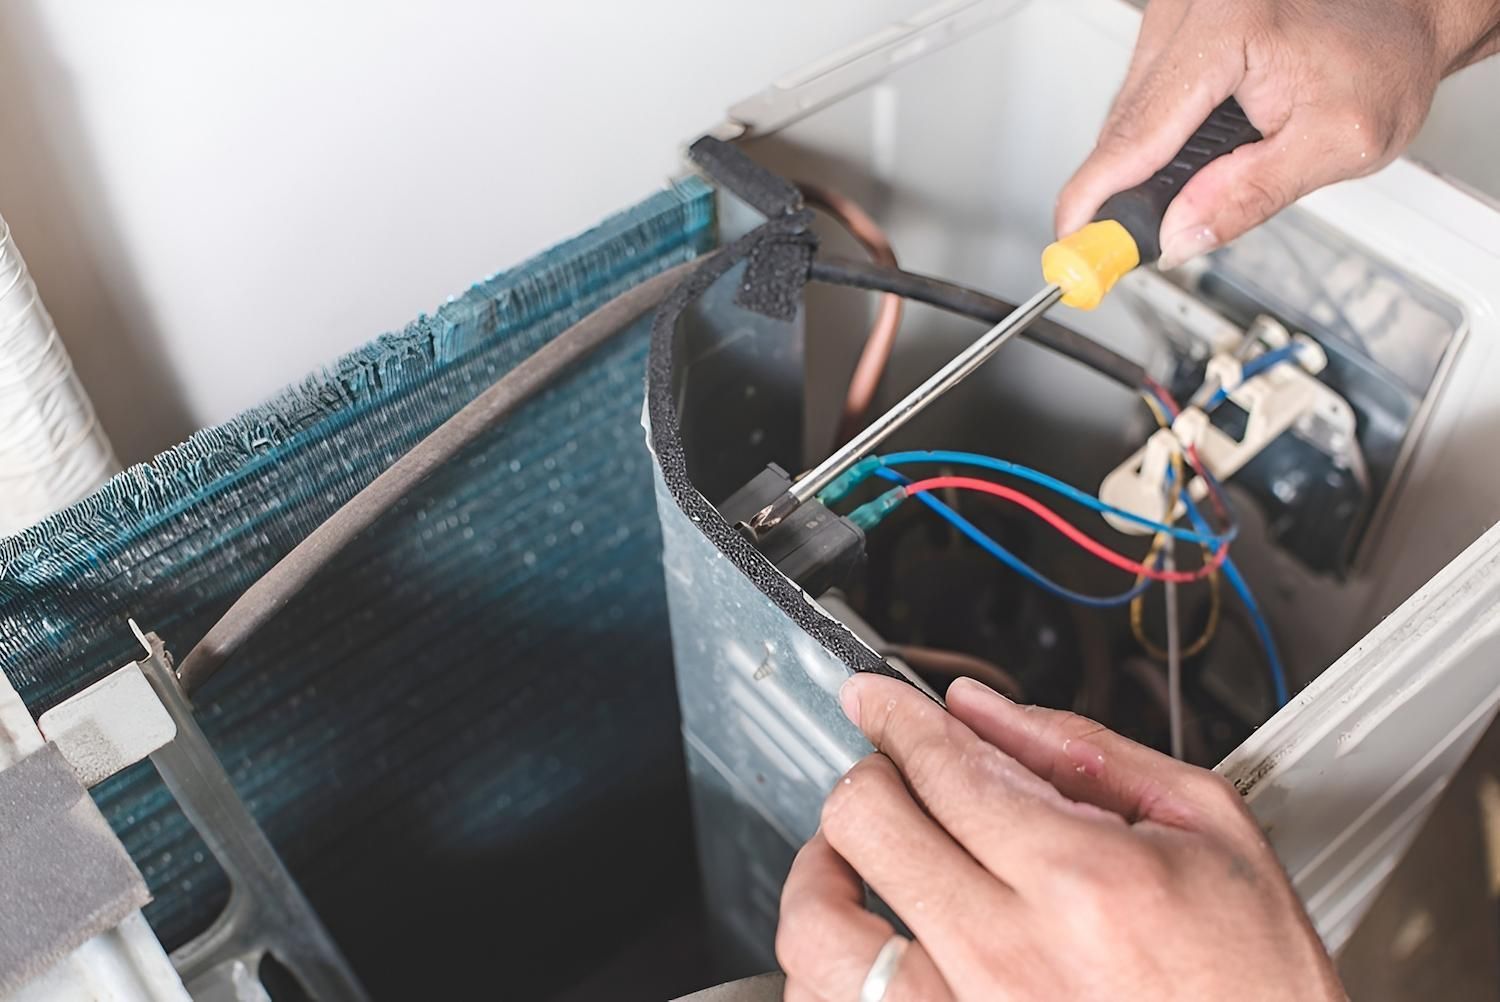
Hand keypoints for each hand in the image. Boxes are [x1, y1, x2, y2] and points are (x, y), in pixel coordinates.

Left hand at [776, 674, 1345, 1000]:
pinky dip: (831, 969)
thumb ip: (1085, 755)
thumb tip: (983, 711)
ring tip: (849, 860)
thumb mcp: (1209, 831)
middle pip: (864, 824)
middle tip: (887, 774)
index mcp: (1079, 882)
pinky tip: (867, 943)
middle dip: (868, 776)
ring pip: (820, 933)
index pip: (941, 766)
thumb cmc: (1255, 981)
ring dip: (822, 875)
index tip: (874, 702)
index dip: (895, 717)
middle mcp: (1006, 958)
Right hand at [1055, 0, 1499, 268]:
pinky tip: (1192, 151)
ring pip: (1127, 110)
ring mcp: (1177, 12)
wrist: (1402, 14)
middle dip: (1122, 190)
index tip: (1072, 244)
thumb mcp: (1337, 144)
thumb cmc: (1382, 61)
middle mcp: (1193, 9)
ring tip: (1188, 190)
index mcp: (1230, 28)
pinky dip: (1156, 133)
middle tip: (1125, 247)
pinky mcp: (1175, 23)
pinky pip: (1143, 91)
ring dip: (1142, 161)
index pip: (1137, 132)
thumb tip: (1180, 235)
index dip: (1097, 198)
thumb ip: (1252, 194)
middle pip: (1123, 124)